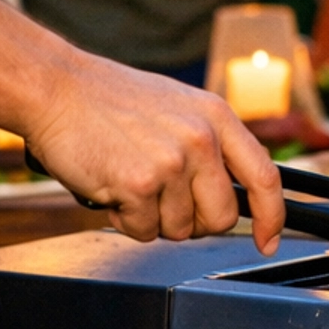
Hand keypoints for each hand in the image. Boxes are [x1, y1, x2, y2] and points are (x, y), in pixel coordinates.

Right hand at [0, 0, 285, 247]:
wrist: (56, 88)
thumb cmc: (109, 100)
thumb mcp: (178, 106)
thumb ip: (210, 144)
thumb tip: (230, 193)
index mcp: (217, 117)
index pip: (264, 178)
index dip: (271, 217)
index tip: (267, 240)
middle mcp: (201, 139)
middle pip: (220, 218)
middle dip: (193, 222)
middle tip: (163, 200)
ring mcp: (171, 163)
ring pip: (178, 229)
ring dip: (152, 217)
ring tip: (129, 179)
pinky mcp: (139, 185)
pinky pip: (143, 230)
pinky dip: (125, 219)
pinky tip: (112, 186)